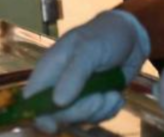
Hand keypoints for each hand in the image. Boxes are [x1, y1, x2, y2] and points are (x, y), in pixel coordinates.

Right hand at [24, 10, 149, 132]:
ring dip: (99, 110)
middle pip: (56, 113)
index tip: (53, 125)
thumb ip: (72, 76)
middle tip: (99, 99)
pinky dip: (109, 110)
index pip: (32, 96)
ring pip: (79, 118)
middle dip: (80, 111)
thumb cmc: (103, 37)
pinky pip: (97, 117)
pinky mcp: (94, 101)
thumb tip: (57, 102)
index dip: (37, 113)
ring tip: (112, 93)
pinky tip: (116, 95)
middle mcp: (58, 85)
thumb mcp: (87, 51)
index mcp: (48, 69)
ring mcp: (77, 95)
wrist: (131, 37)